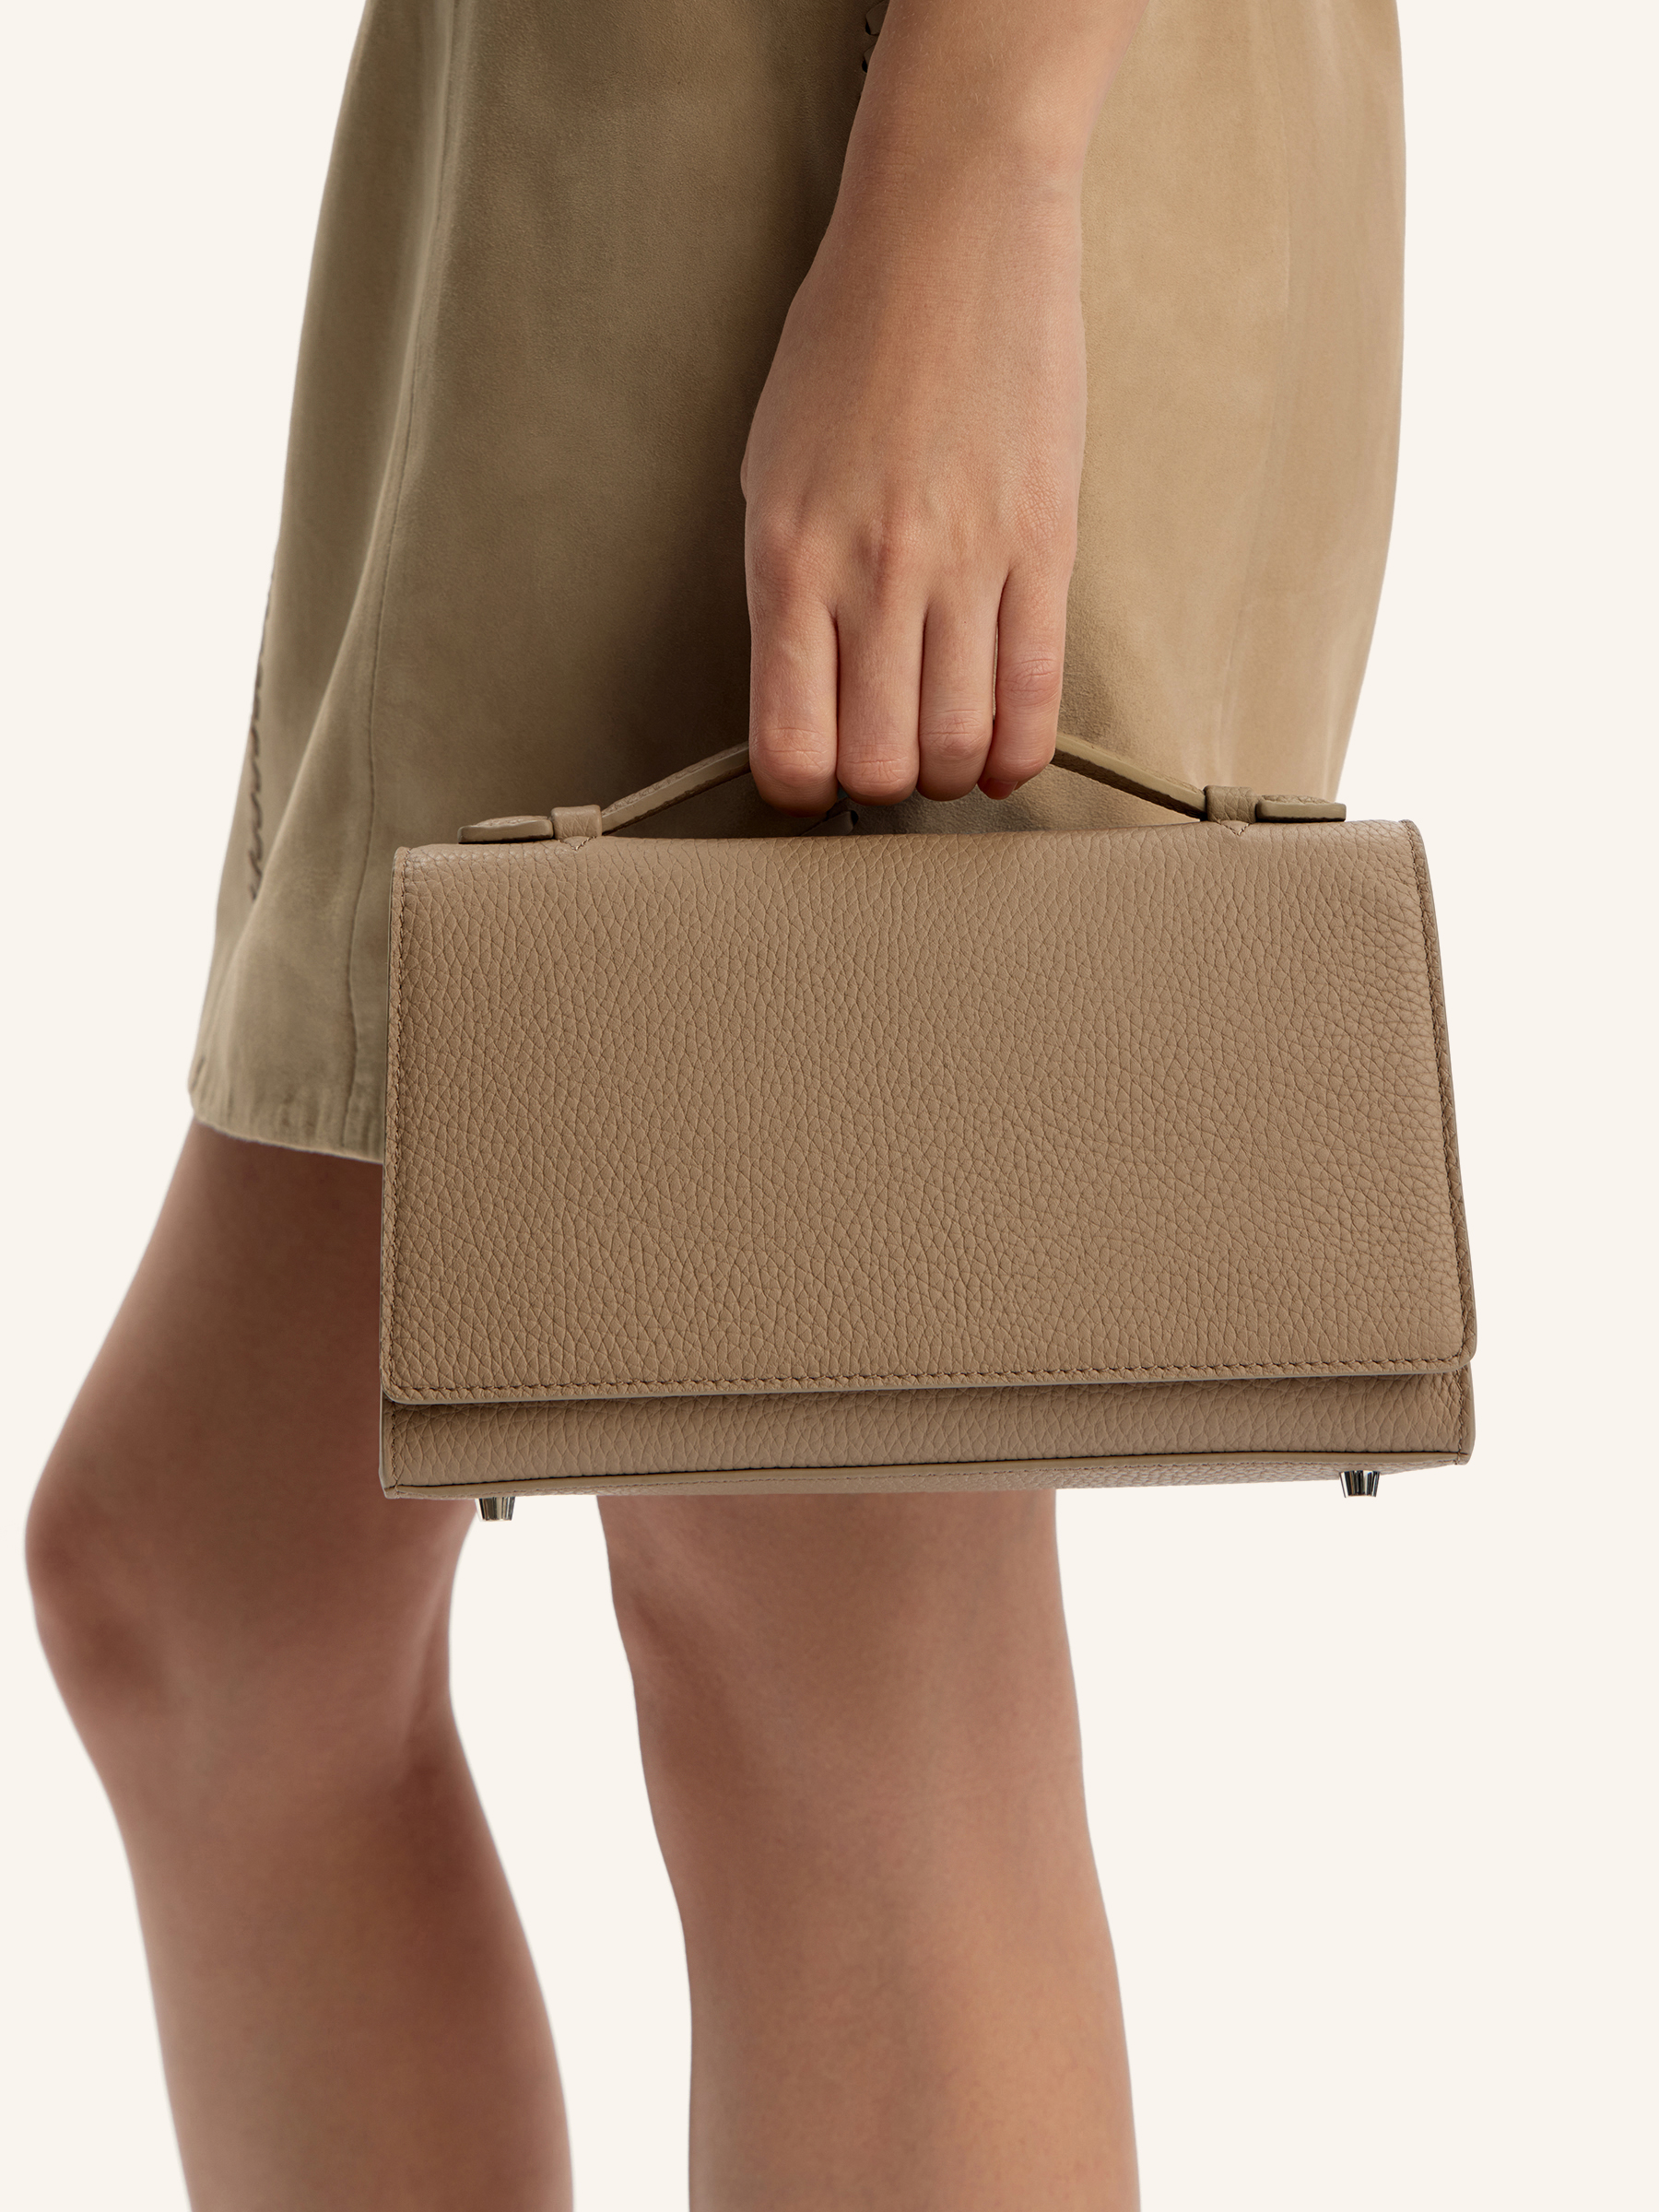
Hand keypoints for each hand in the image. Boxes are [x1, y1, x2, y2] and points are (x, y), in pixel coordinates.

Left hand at [741, 157, 1086, 812]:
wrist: (951, 231)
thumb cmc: (850, 343)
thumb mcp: (772, 470)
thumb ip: (786, 588)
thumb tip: (807, 693)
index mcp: (788, 559)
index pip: (790, 747)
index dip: (801, 788)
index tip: (814, 774)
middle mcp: (873, 575)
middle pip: (879, 766)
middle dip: (879, 786)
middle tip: (885, 756)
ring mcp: (966, 565)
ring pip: (958, 747)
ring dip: (948, 772)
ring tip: (942, 747)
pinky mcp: (1045, 546)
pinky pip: (1037, 696)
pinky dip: (1018, 752)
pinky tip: (1002, 754)